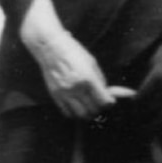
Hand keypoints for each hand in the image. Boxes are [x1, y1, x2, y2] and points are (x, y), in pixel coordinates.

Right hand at [18, 0, 126, 119]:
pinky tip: (78, 106)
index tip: (110, 100)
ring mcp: (65, 93)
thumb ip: (100, 80)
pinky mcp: (55, 95)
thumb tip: (108, 94)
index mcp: (88, 78)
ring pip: (81, 115)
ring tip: (90, 106)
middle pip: (94, 110)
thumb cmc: (74, 52)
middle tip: (100, 103)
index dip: (110, 103)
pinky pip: (68, 113)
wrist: (51, 48)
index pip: (104, 101)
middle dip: (100, 108)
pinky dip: (75, 113)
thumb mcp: (92, 63)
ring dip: (88, 113)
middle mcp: (76, 88)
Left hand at [134, 32, 161, 130]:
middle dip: (142, 120)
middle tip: (134, 126)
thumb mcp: (152, 64)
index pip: (141, 101)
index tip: (127, 113)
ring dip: (157, 126)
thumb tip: (135, 98)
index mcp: (158, 79)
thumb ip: (145, 82)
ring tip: (148, 131)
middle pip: (153, 112)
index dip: (133, 109)